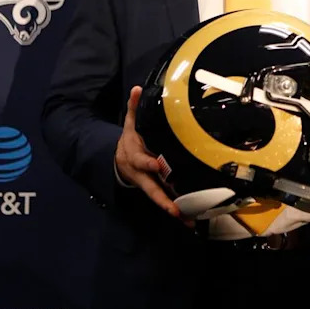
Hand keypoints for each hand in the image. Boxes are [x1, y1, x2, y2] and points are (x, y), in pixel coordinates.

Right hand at [114, 86, 192, 225]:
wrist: (120, 158)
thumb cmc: (131, 138)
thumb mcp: (130, 122)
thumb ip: (134, 107)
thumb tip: (137, 89)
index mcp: (135, 155)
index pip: (141, 160)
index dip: (147, 163)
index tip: (156, 165)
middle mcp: (142, 174)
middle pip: (151, 188)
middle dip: (162, 199)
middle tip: (173, 209)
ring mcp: (149, 184)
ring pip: (159, 198)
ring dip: (172, 209)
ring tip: (186, 219)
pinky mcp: (157, 189)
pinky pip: (165, 200)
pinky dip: (176, 209)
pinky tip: (189, 218)